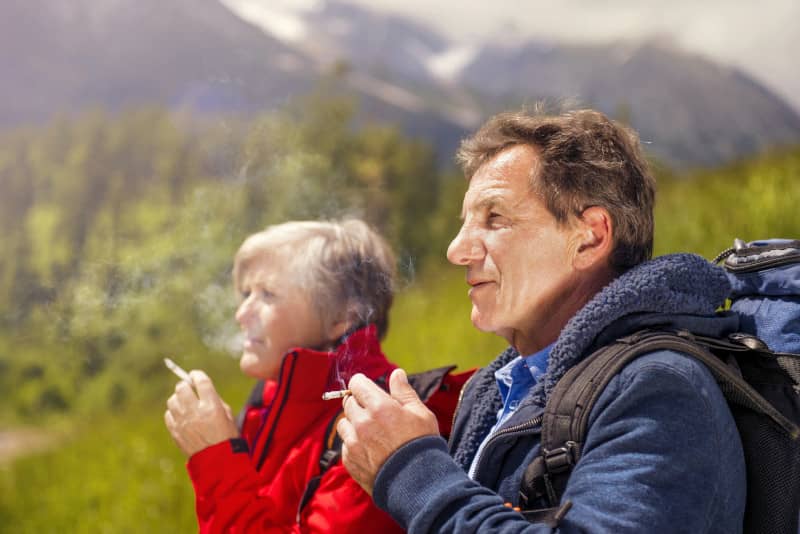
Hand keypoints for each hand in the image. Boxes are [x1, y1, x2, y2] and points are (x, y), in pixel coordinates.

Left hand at [164, 370, 237, 456]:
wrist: (217, 461)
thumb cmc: (226, 437)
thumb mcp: (227, 414)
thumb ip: (214, 400)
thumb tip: (201, 390)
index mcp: (211, 406)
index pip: (200, 381)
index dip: (196, 375)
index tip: (195, 374)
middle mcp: (195, 411)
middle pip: (182, 387)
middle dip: (185, 385)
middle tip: (189, 387)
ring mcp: (183, 422)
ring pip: (172, 400)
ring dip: (178, 398)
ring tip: (185, 402)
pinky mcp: (175, 431)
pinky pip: (168, 414)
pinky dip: (174, 412)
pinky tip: (181, 415)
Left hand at [337, 368, 439, 494]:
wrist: (417, 484)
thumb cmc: (421, 446)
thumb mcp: (420, 413)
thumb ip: (404, 391)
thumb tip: (396, 373)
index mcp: (379, 406)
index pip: (357, 384)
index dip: (362, 384)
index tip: (367, 388)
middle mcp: (362, 422)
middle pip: (349, 402)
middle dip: (360, 403)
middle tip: (375, 412)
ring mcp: (354, 442)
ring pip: (344, 423)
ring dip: (354, 423)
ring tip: (372, 432)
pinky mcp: (349, 460)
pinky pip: (345, 444)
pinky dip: (353, 443)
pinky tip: (369, 448)